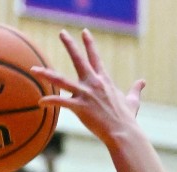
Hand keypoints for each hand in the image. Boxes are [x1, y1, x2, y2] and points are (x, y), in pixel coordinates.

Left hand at [33, 30, 146, 145]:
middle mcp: (94, 84)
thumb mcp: (133, 101)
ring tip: (34, 69)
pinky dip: (49, 101)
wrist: (124, 132)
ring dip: (46, 74)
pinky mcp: (80, 107)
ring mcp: (86, 95)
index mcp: (104, 81)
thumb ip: (136, 90)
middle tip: (62, 33)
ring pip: (61, 80)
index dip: (90, 44)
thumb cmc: (128, 119)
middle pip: (79, 60)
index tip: (84, 32)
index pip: (96, 58)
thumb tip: (143, 81)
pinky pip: (60, 102)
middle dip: (70, 45)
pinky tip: (40, 102)